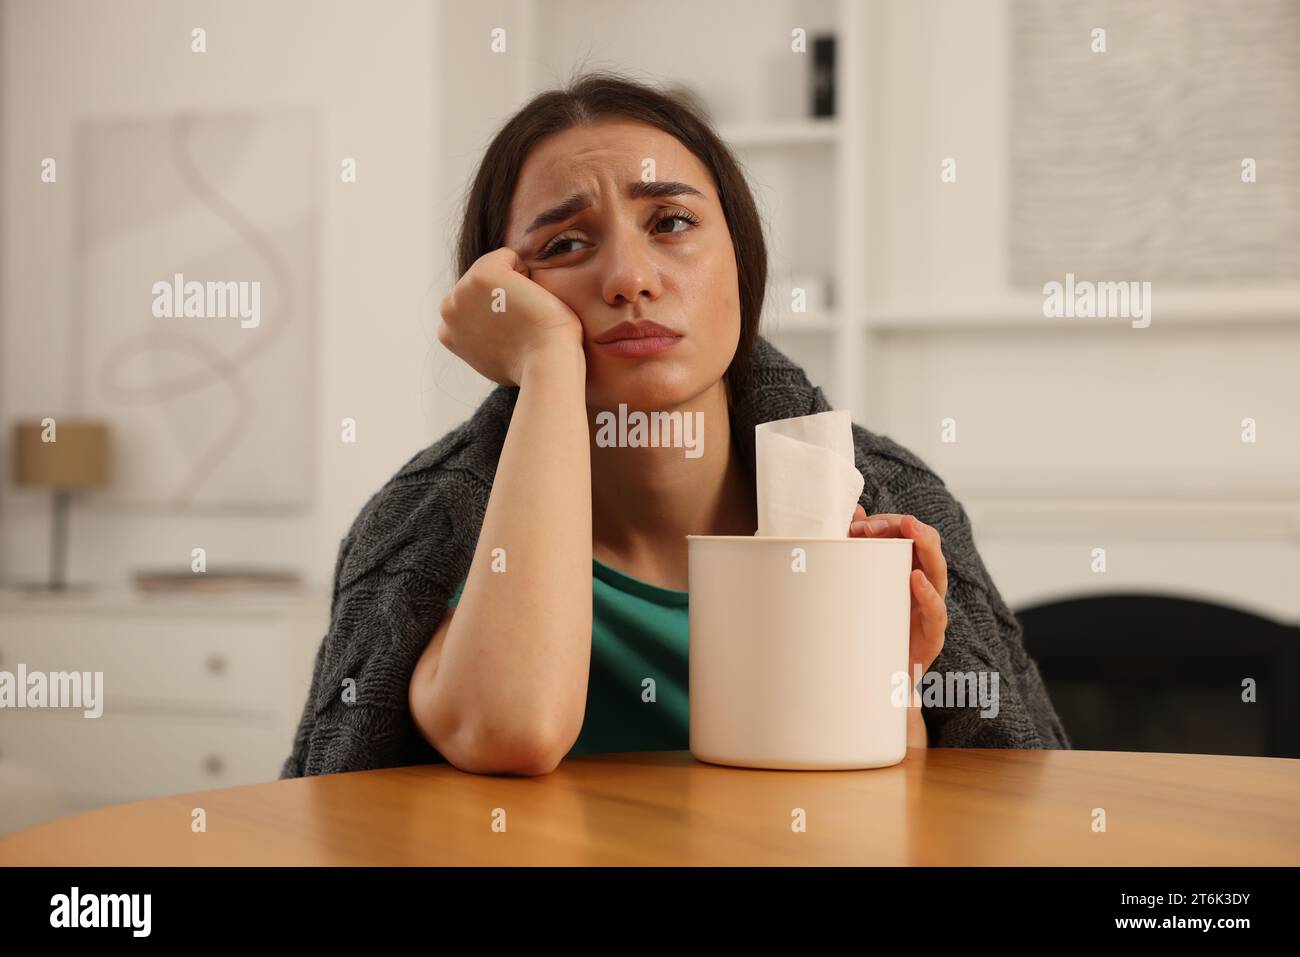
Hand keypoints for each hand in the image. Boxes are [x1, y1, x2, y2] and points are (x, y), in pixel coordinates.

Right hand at [438, 246, 584, 385]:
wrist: (545, 362)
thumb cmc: (531, 365)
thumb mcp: (492, 356)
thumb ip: (480, 337)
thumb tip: (485, 330)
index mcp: (447, 331)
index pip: (475, 302)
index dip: (499, 314)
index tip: (511, 333)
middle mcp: (449, 310)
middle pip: (481, 283)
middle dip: (501, 296)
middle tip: (519, 323)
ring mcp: (462, 290)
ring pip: (494, 268)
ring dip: (512, 285)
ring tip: (523, 313)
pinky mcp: (483, 274)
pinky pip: (508, 256)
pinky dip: (525, 272)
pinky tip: (530, 298)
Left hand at [848, 505, 948, 746]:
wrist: (874, 685)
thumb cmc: (869, 631)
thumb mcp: (859, 589)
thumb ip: (857, 552)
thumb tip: (852, 513)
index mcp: (907, 572)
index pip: (909, 534)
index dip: (889, 522)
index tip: (859, 523)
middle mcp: (924, 588)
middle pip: (928, 547)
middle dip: (908, 527)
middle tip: (889, 519)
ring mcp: (930, 611)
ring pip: (938, 572)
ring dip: (925, 547)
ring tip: (911, 529)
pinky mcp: (931, 638)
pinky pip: (937, 614)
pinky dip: (928, 595)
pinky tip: (915, 579)